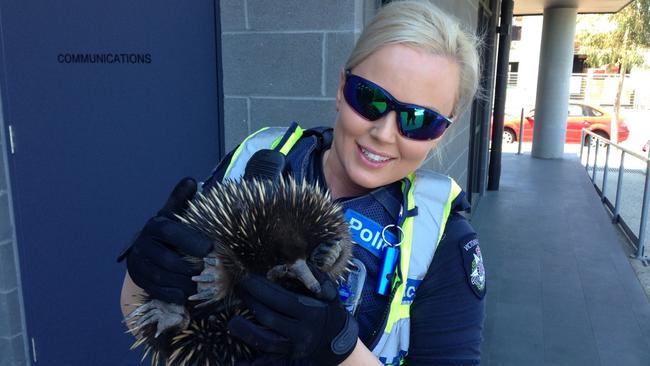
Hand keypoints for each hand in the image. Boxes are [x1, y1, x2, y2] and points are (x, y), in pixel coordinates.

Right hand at [117, 177, 212, 303]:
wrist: (150, 249)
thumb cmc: (171, 231)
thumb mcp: (176, 214)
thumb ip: (183, 200)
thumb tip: (191, 181)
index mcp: (155, 225)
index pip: (171, 232)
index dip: (191, 240)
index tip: (211, 248)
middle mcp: (142, 243)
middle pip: (167, 260)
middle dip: (189, 268)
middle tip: (210, 273)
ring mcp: (138, 262)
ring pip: (161, 277)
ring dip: (183, 284)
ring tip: (202, 286)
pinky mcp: (138, 278)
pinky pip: (155, 290)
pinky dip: (172, 295)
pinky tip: (186, 296)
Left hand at [228, 274, 358, 365]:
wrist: (339, 340)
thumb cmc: (330, 310)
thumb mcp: (329, 291)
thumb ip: (314, 277)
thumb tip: (294, 263)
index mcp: (311, 312)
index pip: (280, 299)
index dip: (260, 289)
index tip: (246, 278)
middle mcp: (301, 331)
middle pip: (269, 318)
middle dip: (250, 302)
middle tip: (237, 289)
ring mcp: (294, 346)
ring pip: (265, 341)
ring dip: (246, 331)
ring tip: (231, 321)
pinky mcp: (289, 356)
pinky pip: (269, 360)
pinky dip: (254, 363)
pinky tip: (237, 363)